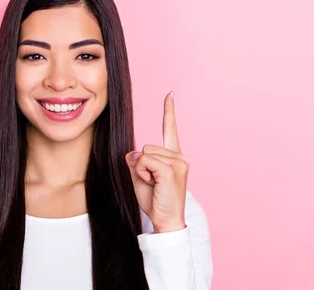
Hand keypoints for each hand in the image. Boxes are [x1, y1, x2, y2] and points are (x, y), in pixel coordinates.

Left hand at [125, 91, 188, 232]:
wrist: (166, 220)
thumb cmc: (155, 200)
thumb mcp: (140, 177)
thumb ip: (136, 161)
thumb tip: (133, 152)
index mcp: (174, 156)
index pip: (170, 129)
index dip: (169, 111)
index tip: (169, 94)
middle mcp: (180, 156)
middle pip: (146, 146)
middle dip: (141, 165)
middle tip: (152, 183)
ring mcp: (178, 162)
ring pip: (144, 154)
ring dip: (141, 170)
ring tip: (154, 184)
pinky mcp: (172, 169)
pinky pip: (144, 161)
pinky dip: (142, 173)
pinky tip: (154, 184)